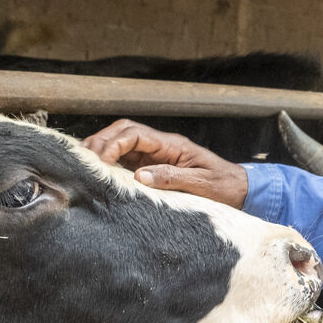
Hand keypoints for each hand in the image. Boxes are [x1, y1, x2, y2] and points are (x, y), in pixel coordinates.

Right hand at [81, 119, 248, 208]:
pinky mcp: (154, 168)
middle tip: (83, 160)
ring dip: (102, 151)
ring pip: (122, 144)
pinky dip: (111, 164)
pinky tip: (99, 174)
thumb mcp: (202, 184)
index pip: (135, 133)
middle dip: (101, 142)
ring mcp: (156, 156)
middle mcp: (161, 146)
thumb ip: (172, 178)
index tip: (102, 161)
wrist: (239, 191)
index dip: (114, 144)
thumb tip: (140, 175)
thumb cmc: (224, 186)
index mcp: (172, 144)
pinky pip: (127, 161)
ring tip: (84, 166)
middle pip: (123, 132)